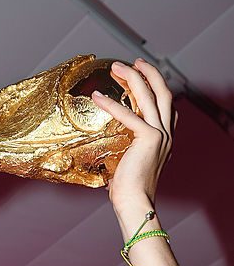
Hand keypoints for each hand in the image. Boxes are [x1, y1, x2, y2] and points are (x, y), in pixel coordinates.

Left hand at [91, 59, 174, 212]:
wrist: (135, 203)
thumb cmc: (128, 191)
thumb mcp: (129, 165)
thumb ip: (125, 150)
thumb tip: (106, 147)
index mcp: (165, 140)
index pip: (168, 108)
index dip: (157, 88)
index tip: (144, 78)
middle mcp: (167, 134)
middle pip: (163, 92)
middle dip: (149, 73)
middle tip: (133, 62)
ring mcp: (161, 134)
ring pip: (151, 95)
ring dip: (134, 77)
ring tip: (117, 67)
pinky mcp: (149, 138)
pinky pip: (129, 115)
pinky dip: (112, 104)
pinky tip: (97, 97)